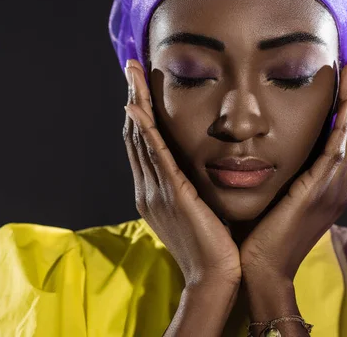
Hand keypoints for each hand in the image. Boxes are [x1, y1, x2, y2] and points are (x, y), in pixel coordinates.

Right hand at [122, 59, 241, 287]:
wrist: (215, 277)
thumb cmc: (214, 244)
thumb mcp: (198, 209)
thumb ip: (192, 186)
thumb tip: (198, 167)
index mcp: (154, 191)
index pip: (143, 144)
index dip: (139, 113)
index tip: (139, 86)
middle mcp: (148, 188)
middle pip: (135, 135)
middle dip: (133, 99)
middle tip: (131, 69)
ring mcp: (156, 191)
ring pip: (141, 139)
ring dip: (136, 104)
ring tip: (133, 76)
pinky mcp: (172, 194)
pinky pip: (155, 155)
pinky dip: (144, 130)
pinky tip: (137, 109)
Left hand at [239, 58, 346, 280]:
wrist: (262, 269)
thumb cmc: (263, 234)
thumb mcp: (280, 197)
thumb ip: (285, 174)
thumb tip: (270, 146)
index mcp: (328, 186)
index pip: (346, 139)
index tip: (344, 79)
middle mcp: (337, 185)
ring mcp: (331, 189)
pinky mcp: (318, 193)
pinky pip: (337, 153)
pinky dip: (344, 127)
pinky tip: (346, 104)